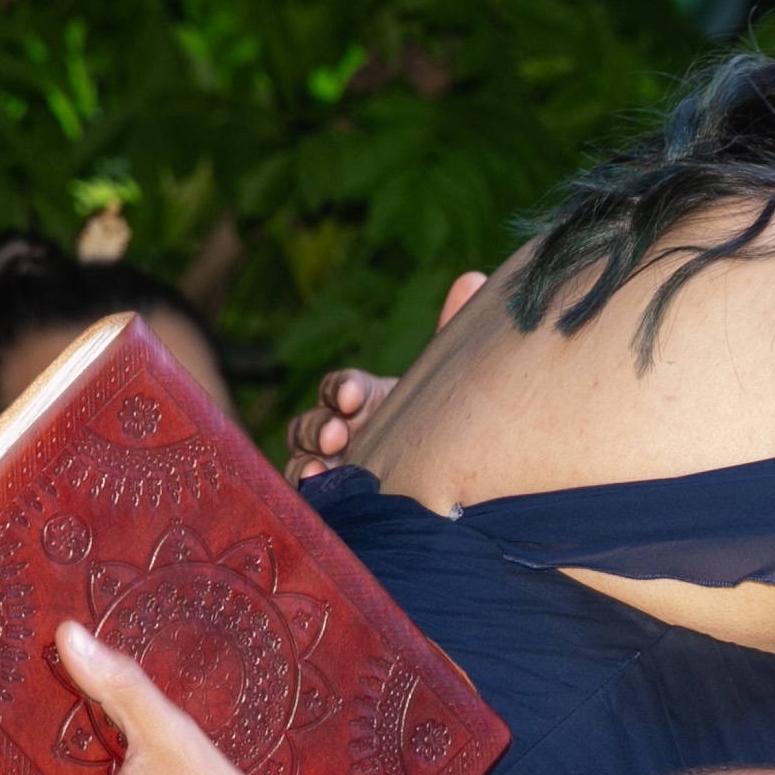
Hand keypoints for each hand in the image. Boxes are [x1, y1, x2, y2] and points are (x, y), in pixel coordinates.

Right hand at [287, 266, 485, 478]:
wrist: (448, 485)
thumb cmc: (438, 427)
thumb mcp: (443, 386)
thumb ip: (450, 336)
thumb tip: (471, 277)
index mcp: (364, 399)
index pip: (343, 387)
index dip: (344, 388)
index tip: (353, 396)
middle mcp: (340, 430)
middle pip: (314, 421)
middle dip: (322, 425)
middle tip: (339, 432)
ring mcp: (331, 464)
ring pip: (303, 454)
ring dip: (308, 455)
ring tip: (324, 465)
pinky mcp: (330, 497)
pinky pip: (306, 490)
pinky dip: (306, 485)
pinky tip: (318, 488)